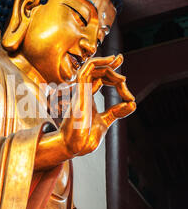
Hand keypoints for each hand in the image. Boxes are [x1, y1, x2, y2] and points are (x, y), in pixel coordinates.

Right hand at [34, 54, 135, 169]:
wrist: (76, 146)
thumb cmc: (85, 138)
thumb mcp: (105, 121)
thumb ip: (117, 111)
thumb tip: (132, 103)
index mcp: (87, 98)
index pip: (99, 79)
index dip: (112, 74)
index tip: (127, 87)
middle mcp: (83, 92)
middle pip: (96, 71)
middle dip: (111, 66)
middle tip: (124, 73)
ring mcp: (81, 91)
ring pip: (91, 67)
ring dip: (108, 67)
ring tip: (122, 74)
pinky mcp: (80, 92)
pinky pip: (86, 70)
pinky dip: (98, 62)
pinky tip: (111, 63)